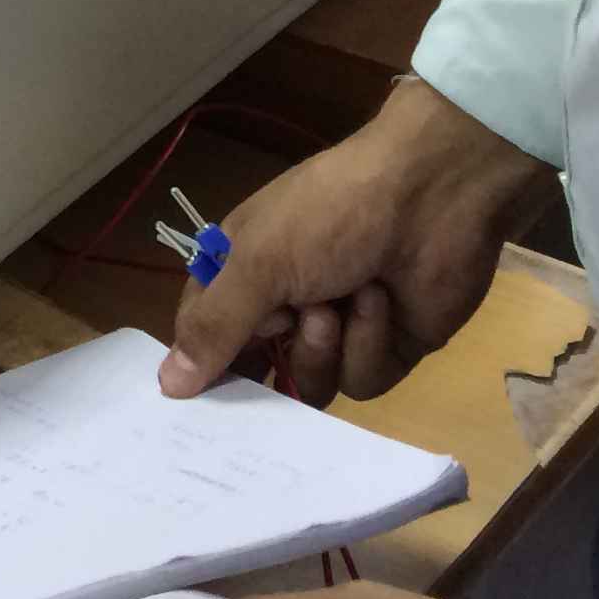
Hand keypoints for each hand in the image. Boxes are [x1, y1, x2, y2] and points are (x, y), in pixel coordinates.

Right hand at [163, 80, 551, 405]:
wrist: (431, 198)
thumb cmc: (328, 215)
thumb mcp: (258, 263)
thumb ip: (213, 328)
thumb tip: (167, 385)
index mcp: (242, 270)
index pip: (204, 333)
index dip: (201, 364)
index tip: (198, 400)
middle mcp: (285, 302)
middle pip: (257, 369)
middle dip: (267, 364)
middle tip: (272, 353)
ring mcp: (338, 328)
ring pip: (310, 382)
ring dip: (322, 346)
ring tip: (336, 304)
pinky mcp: (386, 348)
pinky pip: (360, 380)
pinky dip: (367, 343)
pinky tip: (379, 303)